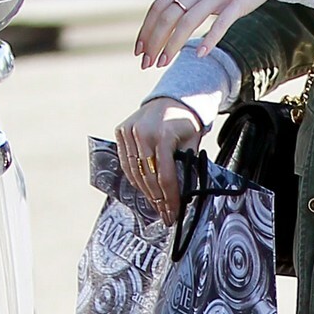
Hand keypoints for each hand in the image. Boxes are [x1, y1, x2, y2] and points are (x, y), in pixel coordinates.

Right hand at [114, 99, 205, 221]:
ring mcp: (129, 132)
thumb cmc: (186, 123)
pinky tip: (144, 190)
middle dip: (157, 199)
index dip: (169, 198)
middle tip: (165, 215)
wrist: (173, 98)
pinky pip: (125, 162)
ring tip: (156, 206)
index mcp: (162, 136)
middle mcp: (142, 133)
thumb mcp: (192, 143)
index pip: (165, 176)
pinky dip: (134, 177)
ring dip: (145, 192)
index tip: (173, 213)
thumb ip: (186, 165)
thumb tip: (182, 194)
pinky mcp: (121, 131)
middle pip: (148, 177)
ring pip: (134, 172)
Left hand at [135, 0, 287, 71]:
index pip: (158, 7)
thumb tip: (169, 13)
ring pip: (187, 22)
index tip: (139, 50)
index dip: (146, 30)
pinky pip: (220, 24)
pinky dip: (208, 40)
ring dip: (172, 45)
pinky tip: (199, 55)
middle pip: (167, 17)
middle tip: (146, 64)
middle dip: (153, 43)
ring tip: (163, 63)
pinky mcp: (238, 2)